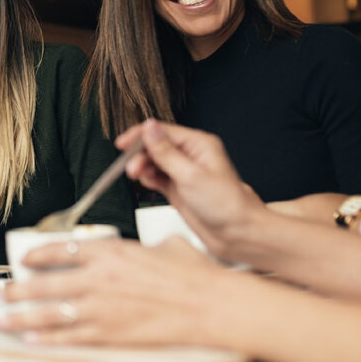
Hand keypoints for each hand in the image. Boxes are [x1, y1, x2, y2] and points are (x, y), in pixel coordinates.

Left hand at [0, 237, 233, 346]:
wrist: (210, 304)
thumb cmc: (193, 274)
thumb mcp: (165, 245)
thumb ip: (145, 247)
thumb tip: (146, 249)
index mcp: (111, 251)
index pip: (62, 248)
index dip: (37, 254)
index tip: (25, 259)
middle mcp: (99, 278)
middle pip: (47, 282)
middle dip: (20, 289)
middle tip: (4, 292)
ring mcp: (103, 307)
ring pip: (50, 312)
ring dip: (22, 316)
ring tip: (2, 318)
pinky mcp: (111, 333)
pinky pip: (71, 336)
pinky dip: (48, 339)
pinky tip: (32, 339)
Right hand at [117, 119, 263, 257]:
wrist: (237, 234)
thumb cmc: (226, 205)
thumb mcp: (190, 175)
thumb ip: (166, 152)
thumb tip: (149, 127)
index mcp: (198, 144)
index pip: (163, 131)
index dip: (140, 136)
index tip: (123, 144)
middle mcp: (190, 155)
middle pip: (155, 146)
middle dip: (140, 155)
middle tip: (132, 169)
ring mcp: (183, 172)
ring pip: (153, 161)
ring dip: (142, 167)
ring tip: (138, 177)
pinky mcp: (178, 188)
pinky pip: (156, 177)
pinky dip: (148, 179)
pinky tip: (146, 184)